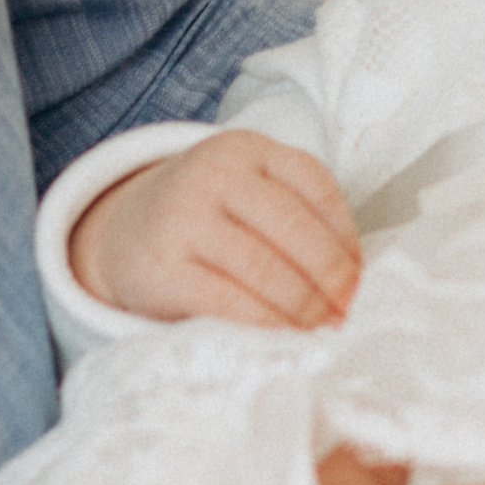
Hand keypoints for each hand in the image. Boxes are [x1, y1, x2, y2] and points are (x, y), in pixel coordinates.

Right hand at [69, 130, 359, 326]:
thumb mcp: (249, 194)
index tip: (361, 276)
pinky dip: (265, 323)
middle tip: (348, 310)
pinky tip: (284, 336)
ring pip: (263, 265)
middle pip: (292, 225)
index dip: (346, 235)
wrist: (123, 232)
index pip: (314, 184)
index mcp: (247, 148)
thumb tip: (354, 281)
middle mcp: (213, 173)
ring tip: (323, 328)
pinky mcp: (161, 267)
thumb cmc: (210, 219)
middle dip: (330, 274)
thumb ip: (298, 218)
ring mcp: (182, 217)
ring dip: (303, 304)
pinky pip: (226, 300)